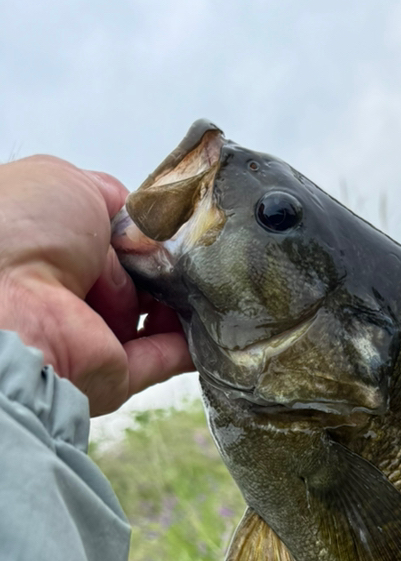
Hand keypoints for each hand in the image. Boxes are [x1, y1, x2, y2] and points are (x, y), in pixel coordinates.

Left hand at [0, 155, 191, 416]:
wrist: (7, 302)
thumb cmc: (21, 229)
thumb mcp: (68, 184)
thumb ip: (111, 198)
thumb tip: (142, 225)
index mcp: (48, 246)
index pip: (109, 239)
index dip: (141, 231)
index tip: (170, 225)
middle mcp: (66, 292)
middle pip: (136, 278)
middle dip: (166, 265)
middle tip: (190, 252)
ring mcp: (90, 336)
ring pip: (153, 317)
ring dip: (181, 301)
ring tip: (208, 281)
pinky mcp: (114, 376)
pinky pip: (164, 358)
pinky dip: (192, 342)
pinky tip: (219, 321)